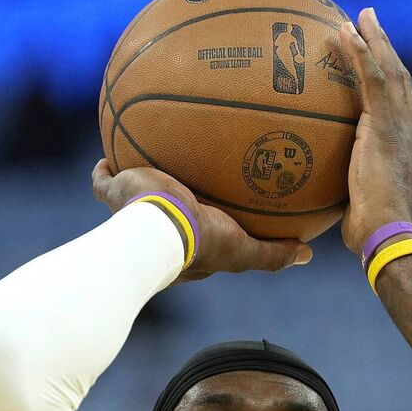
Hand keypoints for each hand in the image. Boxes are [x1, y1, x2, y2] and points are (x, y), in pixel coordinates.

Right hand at [91, 160, 312, 282]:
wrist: (159, 230)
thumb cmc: (202, 242)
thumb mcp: (243, 251)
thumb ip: (272, 254)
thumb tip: (308, 254)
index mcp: (187, 247)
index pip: (198, 236)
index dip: (206, 228)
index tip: (216, 215)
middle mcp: (157, 232)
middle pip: (163, 216)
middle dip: (169, 205)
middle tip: (181, 185)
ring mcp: (131, 215)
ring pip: (131, 199)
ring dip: (136, 184)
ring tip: (145, 164)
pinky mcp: (115, 195)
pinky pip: (103, 181)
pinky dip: (104, 171)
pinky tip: (109, 156)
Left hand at [337, 8, 411, 255]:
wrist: (389, 237)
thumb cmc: (370, 235)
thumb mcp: (355, 209)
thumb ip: (344, 196)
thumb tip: (315, 203)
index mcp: (403, 149)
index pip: (396, 106)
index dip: (387, 80)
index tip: (374, 61)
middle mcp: (408, 132)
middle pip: (398, 79)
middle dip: (385, 49)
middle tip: (369, 22)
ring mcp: (400, 127)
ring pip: (390, 71)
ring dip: (375, 40)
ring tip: (360, 16)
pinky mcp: (387, 126)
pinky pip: (374, 80)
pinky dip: (361, 53)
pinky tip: (345, 32)